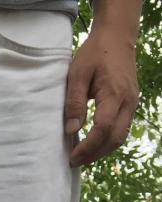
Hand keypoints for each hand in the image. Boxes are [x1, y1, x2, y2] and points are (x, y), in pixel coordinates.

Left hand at [65, 27, 138, 166]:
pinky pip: (121, 129)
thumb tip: (71, 130)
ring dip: (101, 151)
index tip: (72, 157)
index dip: (88, 147)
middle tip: (74, 162)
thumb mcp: (78, 74)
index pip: (103, 129)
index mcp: (114, 94)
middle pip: (114, 139)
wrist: (116, 37)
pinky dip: (107, 141)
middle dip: (94, 154)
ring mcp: (132, 104)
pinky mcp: (130, 104)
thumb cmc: (95, 53)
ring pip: (120, 137)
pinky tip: (92, 144)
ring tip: (82, 156)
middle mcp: (128, 102)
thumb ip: (74, 102)